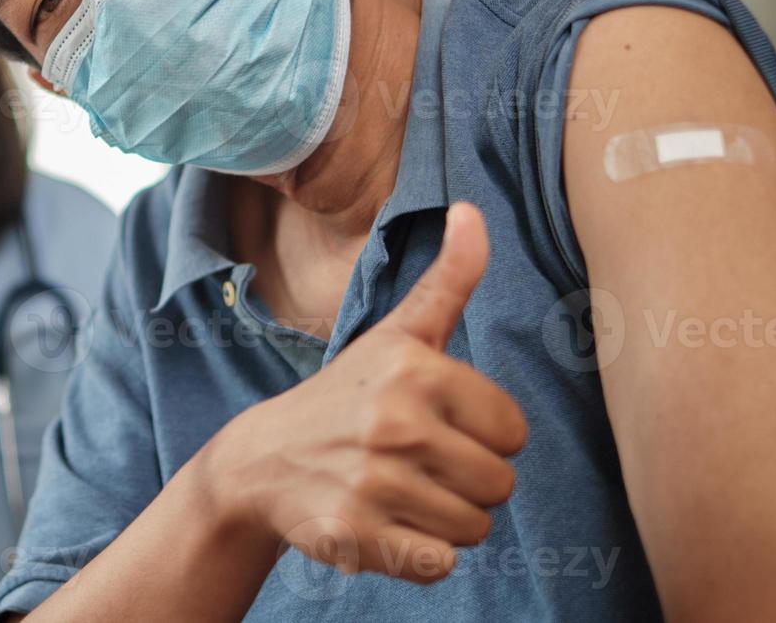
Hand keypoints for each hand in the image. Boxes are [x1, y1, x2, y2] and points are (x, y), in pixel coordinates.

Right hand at [210, 202, 527, 583]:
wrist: (261, 461)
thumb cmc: (346, 395)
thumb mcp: (397, 333)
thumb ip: (448, 278)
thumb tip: (473, 210)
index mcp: (415, 369)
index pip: (514, 431)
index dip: (484, 434)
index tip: (438, 424)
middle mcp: (394, 423)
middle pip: (499, 484)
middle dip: (467, 482)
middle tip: (416, 463)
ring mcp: (373, 482)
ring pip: (474, 529)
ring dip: (445, 519)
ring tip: (398, 491)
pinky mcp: (357, 535)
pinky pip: (440, 565)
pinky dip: (421, 555)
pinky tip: (386, 525)